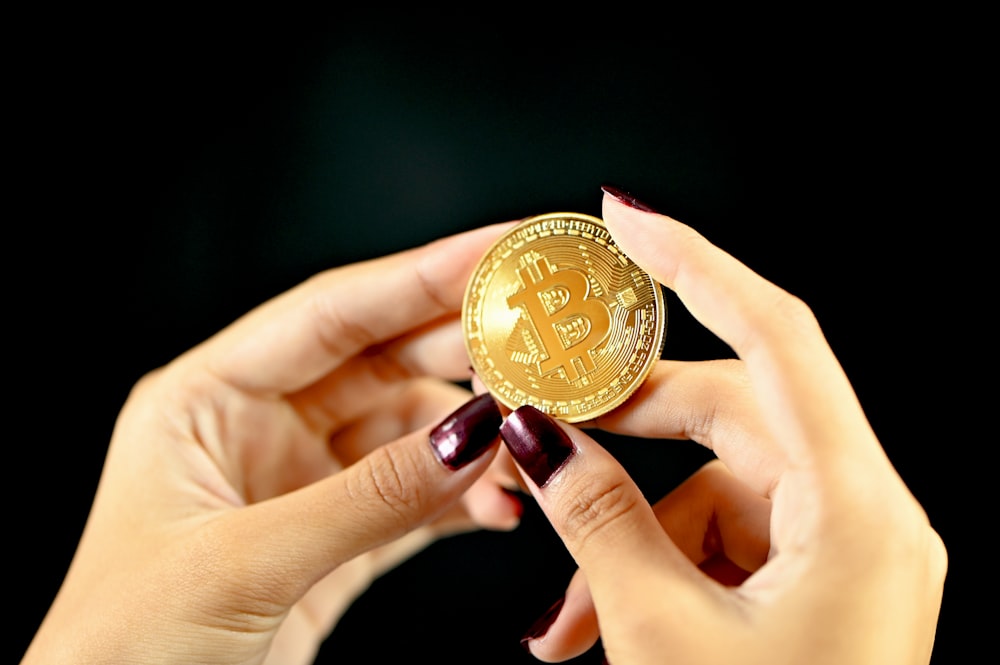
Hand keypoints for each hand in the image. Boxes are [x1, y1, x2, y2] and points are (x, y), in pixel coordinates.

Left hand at [22, 221, 522, 664]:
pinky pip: (414, 500)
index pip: (328, 316)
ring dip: (471, 444)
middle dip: (462, 353)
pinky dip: (462, 500)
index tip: (497, 251)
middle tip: (543, 340)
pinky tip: (499, 507)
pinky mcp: (333, 542)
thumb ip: (365, 500)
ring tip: (525, 455)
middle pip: (379, 364)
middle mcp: (254, 430)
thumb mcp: (240, 566)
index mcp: (203, 401)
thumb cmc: (123, 655)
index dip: (418, 277)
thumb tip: (475, 438)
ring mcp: (299, 485)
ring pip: (408, 435)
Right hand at [500, 189, 946, 663]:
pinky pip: (713, 543)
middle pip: (726, 415)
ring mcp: (832, 549)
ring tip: (559, 616)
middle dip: (622, 437)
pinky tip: (588, 631)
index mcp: (855, 508)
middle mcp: (856, 513)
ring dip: (618, 537)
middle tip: (539, 428)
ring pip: (706, 490)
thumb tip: (534, 436)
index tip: (625, 219)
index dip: (698, 265)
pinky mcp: (806, 584)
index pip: (778, 337)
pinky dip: (647, 572)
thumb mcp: (664, 636)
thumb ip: (592, 519)